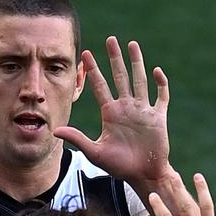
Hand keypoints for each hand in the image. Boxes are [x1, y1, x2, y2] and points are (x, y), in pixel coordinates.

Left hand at [54, 37, 169, 190]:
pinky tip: (157, 72)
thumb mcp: (95, 152)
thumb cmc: (119, 167)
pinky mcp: (158, 117)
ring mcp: (143, 110)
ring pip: (140, 80)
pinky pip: (161, 96)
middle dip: (115, 58)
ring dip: (137, 63)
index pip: (100, 87)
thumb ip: (77, 138)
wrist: (143, 176)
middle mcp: (126, 108)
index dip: (93, 71)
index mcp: (110, 113)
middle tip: (110, 39)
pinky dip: (161, 84)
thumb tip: (54, 130)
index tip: (86, 54)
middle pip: (120, 77)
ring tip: (132, 44)